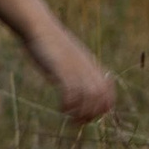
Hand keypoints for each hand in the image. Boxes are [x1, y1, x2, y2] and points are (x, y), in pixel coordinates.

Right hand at [0, 0, 114, 128]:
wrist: (40, 27)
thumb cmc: (50, 43)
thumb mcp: (69, 57)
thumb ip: (76, 69)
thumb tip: (76, 83)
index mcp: (91, 66)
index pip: (109, 91)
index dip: (104, 107)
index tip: (91, 115)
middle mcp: (87, 68)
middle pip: (101, 97)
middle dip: (92, 114)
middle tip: (78, 121)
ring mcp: (75, 69)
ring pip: (88, 97)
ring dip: (80, 112)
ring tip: (70, 118)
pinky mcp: (62, 69)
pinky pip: (71, 92)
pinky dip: (69, 105)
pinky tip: (62, 108)